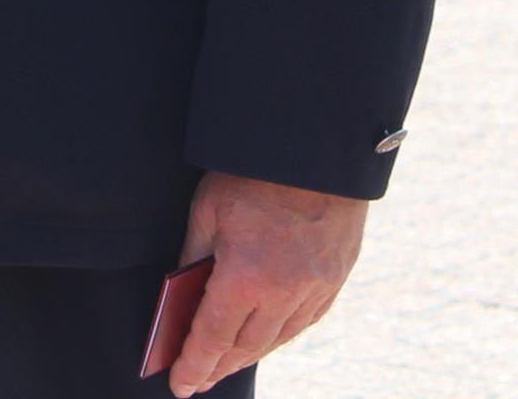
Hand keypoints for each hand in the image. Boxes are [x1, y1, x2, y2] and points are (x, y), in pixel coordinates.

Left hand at [167, 173, 370, 396]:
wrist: (317, 144)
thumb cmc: (255, 170)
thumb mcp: (209, 208)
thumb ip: (194, 257)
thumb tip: (182, 293)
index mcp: (246, 276)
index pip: (212, 338)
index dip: (193, 365)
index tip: (180, 385)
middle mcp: (284, 291)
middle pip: (245, 346)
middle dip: (218, 367)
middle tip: (198, 380)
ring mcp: (316, 286)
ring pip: (277, 338)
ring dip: (249, 354)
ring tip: (227, 363)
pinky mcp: (336, 276)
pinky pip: (306, 320)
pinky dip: (281, 333)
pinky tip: (266, 336)